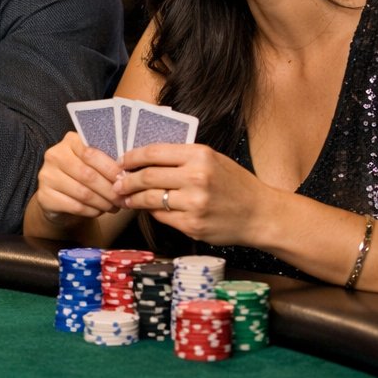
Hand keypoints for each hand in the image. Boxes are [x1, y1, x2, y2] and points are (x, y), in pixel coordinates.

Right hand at [33, 131, 124, 225]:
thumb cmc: (85, 178)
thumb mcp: (95, 164)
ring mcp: (46, 176)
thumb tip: (132, 171)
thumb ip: (108, 161)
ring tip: (115, 206)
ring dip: (103, 202)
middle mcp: (54, 155)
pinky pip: (75, 206)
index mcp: (69, 141)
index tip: (126, 179)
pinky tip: (99, 211)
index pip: (91, 152)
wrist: (61, 199)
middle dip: (110, 189)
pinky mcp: (44, 196)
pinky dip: (92, 211)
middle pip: (88, 174)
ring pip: (83, 192)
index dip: (111, 168)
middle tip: (124, 198)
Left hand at [113, 143, 273, 244]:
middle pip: (146, 176)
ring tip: (126, 198)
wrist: (261, 214)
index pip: (153, 152)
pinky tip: (149, 209)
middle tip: (116, 184)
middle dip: (125, 181)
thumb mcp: (213, 160)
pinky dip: (152, 212)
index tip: (121, 162)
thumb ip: (182, 158)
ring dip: (133, 199)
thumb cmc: (234, 184)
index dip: (131, 157)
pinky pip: (162, 217)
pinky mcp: (192, 225)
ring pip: (150, 199)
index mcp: (200, 155)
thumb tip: (143, 160)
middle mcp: (196, 178)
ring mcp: (194, 203)